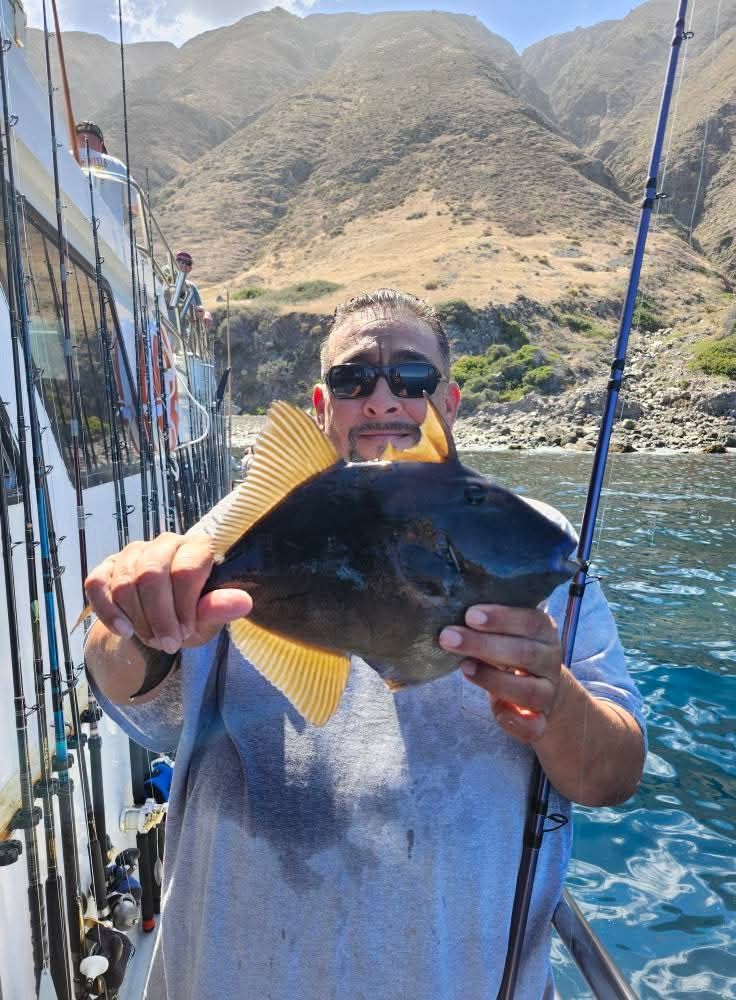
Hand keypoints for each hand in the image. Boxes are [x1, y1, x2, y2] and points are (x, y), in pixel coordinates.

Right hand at [84, 532, 251, 653]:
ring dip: (137, 619)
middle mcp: (165, 542)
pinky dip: (109, 612)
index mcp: (197, 546)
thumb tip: (243, 603)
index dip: (184, 607)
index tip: (187, 632)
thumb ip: (221, 608)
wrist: (160, 622)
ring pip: (124, 583)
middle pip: (151, 575)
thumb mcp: (209, 618)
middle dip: (158, 616)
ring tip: (152, 637)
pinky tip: (124, 631)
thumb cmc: (192, 614)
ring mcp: (133, 552)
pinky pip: (96, 584)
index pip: (186, 570)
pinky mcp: (107, 566)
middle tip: (169, 643)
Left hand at [439, 604, 565, 742]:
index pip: (531, 622)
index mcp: (544, 632)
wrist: (544, 686)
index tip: (470, 615)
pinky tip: (496, 710)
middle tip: (449, 637)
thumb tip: (449, 612)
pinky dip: (514, 721)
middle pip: (524, 653)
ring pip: (528, 690)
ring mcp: (548, 692)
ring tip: (464, 667)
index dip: (501, 618)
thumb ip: (487, 623)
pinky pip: (533, 727)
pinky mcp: (541, 721)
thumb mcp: (508, 630)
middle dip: (483, 645)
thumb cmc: (513, 650)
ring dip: (492, 679)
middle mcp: (550, 661)